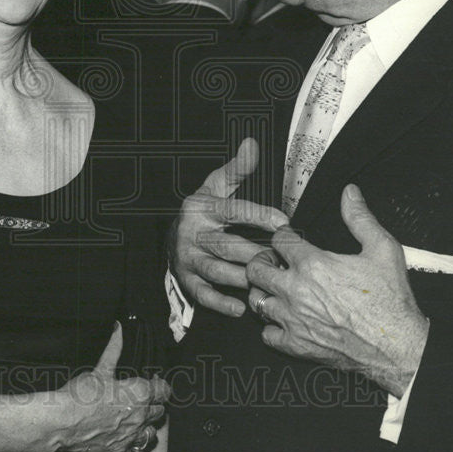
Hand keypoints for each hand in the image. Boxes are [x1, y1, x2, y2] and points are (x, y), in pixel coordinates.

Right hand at [55, 324, 169, 451]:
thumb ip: (114, 348)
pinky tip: (122, 436)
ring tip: (134, 420)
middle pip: (160, 412)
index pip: (165, 391)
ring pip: (151, 434)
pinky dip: (132, 444)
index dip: (160, 385)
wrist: (62, 422)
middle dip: (153, 405)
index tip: (154, 383)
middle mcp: (140, 416)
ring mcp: (131, 437)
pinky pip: (135, 450)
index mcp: (140, 393)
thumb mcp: (100, 368)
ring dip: (146, 426)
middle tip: (140, 400)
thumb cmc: (80, 395)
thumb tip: (118, 329)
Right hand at [169, 137, 288, 316]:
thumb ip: (237, 169)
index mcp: (202, 208)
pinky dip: (221, 303)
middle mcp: (193, 233)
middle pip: (227, 245)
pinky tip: (241, 307)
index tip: (284, 223)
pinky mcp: (186, 280)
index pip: (233, 210)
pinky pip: (203, 294)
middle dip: (256, 253)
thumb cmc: (202, 210)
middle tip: (282, 260)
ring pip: (217, 270)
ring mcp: (188, 258)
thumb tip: (252, 144)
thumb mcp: (215, 186)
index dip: (259, 216)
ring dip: (243, 278)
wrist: (169, 237)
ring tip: (267, 282)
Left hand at [246, 184, 429, 396]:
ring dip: (264, 292)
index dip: (282, 235)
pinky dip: (272, 327)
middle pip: (255, 268)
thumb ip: (360, 218)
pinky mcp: (296, 345)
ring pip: (256, 301)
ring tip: (276, 289)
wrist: (398, 347)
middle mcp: (296, 291)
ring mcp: (293, 319)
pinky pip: (267, 334)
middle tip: (273, 261)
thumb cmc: (391, 301)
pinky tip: (285, 321)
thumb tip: (350, 192)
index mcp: (313, 265)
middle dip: (262, 260)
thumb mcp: (383, 249)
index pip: (278, 240)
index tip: (287, 238)